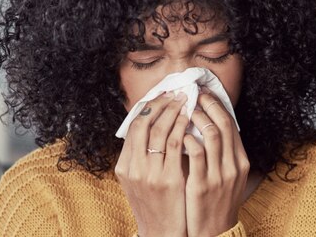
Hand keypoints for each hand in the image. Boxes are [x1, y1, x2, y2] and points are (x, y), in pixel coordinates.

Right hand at [115, 91, 189, 236]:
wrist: (161, 233)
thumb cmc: (154, 204)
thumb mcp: (138, 180)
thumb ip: (140, 156)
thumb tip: (150, 126)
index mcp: (125, 166)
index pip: (133, 126)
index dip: (148, 107)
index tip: (162, 96)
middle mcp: (134, 168)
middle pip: (144, 124)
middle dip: (161, 104)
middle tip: (175, 93)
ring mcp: (150, 174)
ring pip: (160, 131)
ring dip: (173, 112)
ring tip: (184, 101)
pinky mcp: (169, 180)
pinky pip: (177, 145)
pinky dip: (183, 128)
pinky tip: (190, 120)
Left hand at [182, 91, 249, 236]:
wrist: (214, 232)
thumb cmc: (216, 201)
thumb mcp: (227, 176)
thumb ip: (222, 154)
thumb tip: (209, 126)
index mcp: (240, 161)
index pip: (232, 124)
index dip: (218, 105)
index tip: (204, 93)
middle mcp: (233, 165)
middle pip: (224, 124)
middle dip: (208, 105)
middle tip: (193, 94)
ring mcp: (219, 175)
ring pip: (213, 135)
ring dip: (198, 118)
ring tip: (185, 109)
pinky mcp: (203, 185)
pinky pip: (197, 155)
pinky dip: (188, 139)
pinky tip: (179, 134)